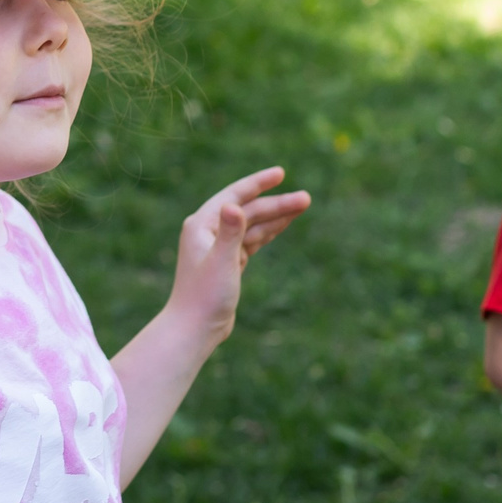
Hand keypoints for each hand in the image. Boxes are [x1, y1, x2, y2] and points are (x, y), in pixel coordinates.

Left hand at [163, 166, 310, 348]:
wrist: (195, 329)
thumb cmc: (204, 296)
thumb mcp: (221, 262)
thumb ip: (230, 233)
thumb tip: (233, 206)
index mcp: (201, 225)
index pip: (234, 196)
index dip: (258, 183)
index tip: (281, 173)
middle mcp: (208, 232)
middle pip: (248, 211)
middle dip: (276, 204)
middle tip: (306, 199)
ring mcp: (219, 247)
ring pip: (252, 225)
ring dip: (276, 216)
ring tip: (303, 206)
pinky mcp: (228, 262)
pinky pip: (251, 240)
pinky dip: (268, 231)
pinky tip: (284, 223)